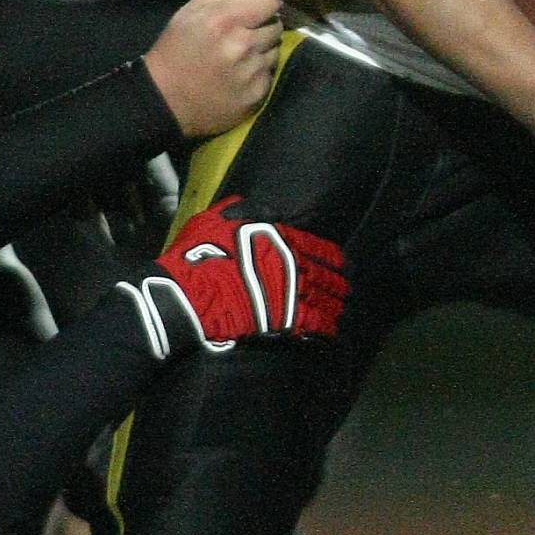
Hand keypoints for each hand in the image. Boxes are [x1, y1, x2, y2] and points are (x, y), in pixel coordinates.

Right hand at [115, 197, 348, 356]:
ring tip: (342, 309)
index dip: (331, 257)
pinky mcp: (284, 317)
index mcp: (279, 238)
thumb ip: (236, 211)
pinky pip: (314, 322)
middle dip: (338, 282)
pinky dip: (325, 326)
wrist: (187, 293)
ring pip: (324, 298)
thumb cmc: (198, 254)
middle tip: (347, 287)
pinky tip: (331, 330)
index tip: (341, 263)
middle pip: (325, 274)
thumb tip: (246, 204)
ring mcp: (290, 290)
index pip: (317, 247)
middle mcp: (291, 262)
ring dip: (335, 304)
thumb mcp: (214, 220)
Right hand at [143, 0, 284, 137]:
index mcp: (224, 20)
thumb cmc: (176, 51)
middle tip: (239, 36)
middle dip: (261, 28)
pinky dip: (258, 73)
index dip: (261, 3)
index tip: (251, 10)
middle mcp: (242, 45)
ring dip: (261, 51)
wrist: (165, 102)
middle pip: (276, 25)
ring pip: (275, 50)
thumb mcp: (190, 9)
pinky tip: (238, 77)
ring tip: (236, 58)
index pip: (270, 0)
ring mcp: (252, 72)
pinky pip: (270, 74)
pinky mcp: (258, 95)